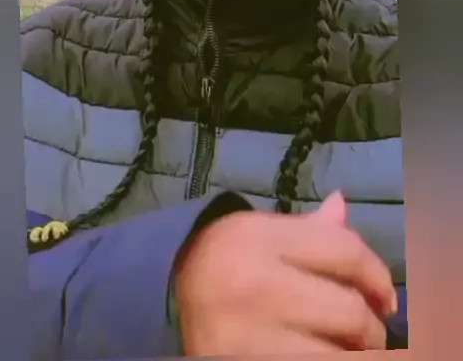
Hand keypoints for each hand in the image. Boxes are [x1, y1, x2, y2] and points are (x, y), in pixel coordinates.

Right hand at [176, 192, 396, 353]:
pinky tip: (327, 354)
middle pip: (348, 309)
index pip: (344, 250)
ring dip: (355, 355)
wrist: (165, 303)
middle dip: (371, 327)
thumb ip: (308, 228)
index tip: (385, 295)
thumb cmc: (223, 262)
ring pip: (337, 355)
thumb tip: (343, 206)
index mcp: (258, 238)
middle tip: (370, 332)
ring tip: (350, 349)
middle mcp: (255, 285)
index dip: (378, 274)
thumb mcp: (257, 233)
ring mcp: (251, 337)